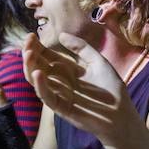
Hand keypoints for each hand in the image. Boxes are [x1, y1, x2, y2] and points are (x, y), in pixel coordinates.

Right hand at [22, 31, 147, 148]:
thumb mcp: (98, 61)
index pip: (48, 57)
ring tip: (28, 54)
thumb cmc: (112, 89)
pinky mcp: (61, 108)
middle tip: (27, 41)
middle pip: (40, 66)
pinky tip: (37, 73)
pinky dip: (41, 85)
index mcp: (68, 71)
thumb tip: (61, 35)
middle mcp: (61, 82)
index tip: (31, 35)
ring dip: (30, 67)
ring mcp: (60, 95)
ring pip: (38, 81)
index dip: (39, 47)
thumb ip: (81, 48)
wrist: (121, 114)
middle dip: (31, 53)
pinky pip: (47, 96)